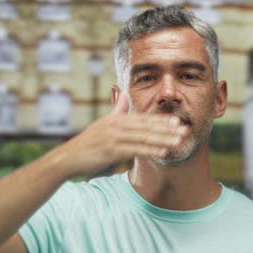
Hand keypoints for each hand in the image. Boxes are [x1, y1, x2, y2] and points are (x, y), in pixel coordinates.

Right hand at [58, 92, 189, 177]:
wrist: (68, 158)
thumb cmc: (87, 145)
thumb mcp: (102, 125)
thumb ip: (115, 110)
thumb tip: (122, 94)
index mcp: (116, 119)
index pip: (143, 119)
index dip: (161, 120)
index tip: (177, 121)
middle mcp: (115, 125)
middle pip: (146, 126)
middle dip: (167, 128)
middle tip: (185, 129)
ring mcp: (113, 137)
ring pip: (143, 137)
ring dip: (163, 139)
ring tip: (179, 141)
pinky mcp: (111, 150)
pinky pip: (135, 150)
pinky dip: (150, 150)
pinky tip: (163, 153)